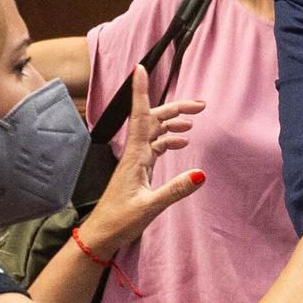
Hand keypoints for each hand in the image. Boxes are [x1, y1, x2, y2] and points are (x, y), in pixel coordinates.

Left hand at [75, 64, 205, 254]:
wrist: (101, 234)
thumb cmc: (120, 221)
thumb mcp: (150, 207)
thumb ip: (175, 190)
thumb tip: (201, 174)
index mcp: (134, 157)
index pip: (140, 117)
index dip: (140, 91)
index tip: (141, 68)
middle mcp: (134, 153)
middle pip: (153, 120)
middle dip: (175, 109)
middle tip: (200, 105)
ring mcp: (136, 161)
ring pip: (155, 132)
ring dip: (173, 123)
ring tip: (193, 121)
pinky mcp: (138, 170)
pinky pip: (155, 146)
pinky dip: (169, 140)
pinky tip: (181, 142)